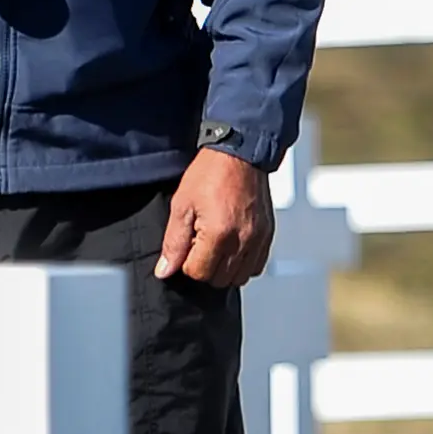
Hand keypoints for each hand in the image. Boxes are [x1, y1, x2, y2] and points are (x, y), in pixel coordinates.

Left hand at [155, 147, 271, 287]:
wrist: (240, 154)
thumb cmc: (210, 174)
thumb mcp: (182, 205)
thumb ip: (173, 242)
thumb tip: (165, 271)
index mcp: (218, 234)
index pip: (198, 273)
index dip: (187, 262)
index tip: (188, 244)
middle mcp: (242, 241)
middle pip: (218, 279)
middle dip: (205, 266)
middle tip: (201, 242)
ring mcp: (258, 240)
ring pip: (239, 277)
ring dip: (224, 268)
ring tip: (217, 244)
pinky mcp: (268, 235)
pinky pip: (256, 266)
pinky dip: (243, 263)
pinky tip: (232, 245)